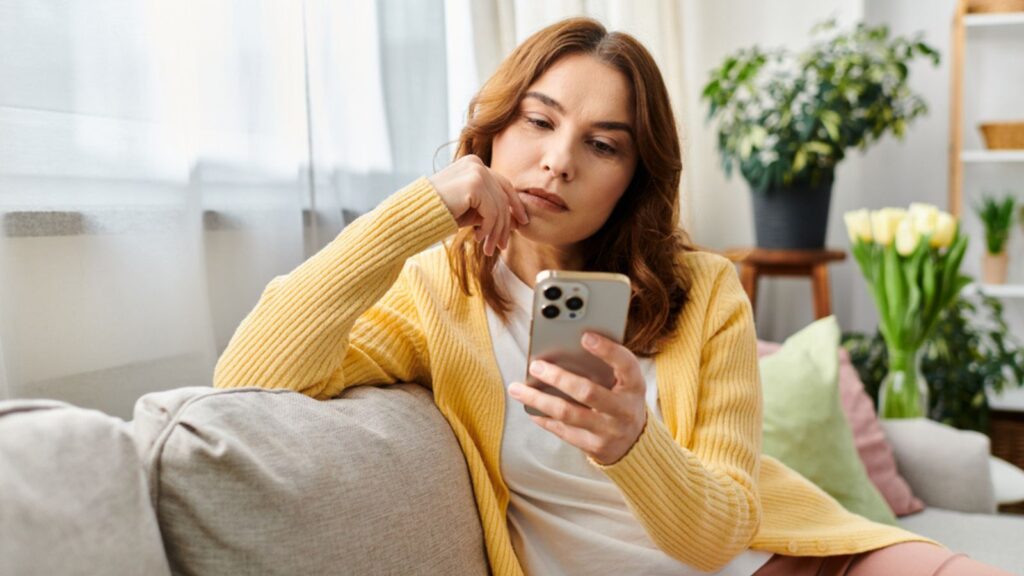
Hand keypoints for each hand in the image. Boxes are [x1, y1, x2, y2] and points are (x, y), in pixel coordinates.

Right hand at [428, 155, 528, 255]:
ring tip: (487, 248)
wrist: (412, 215)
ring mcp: (476, 171)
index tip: (521, 223)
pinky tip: (477, 238)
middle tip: (502, 246)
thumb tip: (513, 221)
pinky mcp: (474, 183)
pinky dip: (488, 229)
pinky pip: (492, 211)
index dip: (515, 205)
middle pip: (503, 197)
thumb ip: (488, 211)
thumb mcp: (468, 211)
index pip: (504, 184)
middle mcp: (476, 163)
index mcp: (473, 164)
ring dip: (495, 232)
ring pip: (499, 207)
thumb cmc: (436, 213)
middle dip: (504, 225)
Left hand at [508, 332, 647, 464]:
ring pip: (568, 414)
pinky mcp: (595, 446)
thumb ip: (605, 366)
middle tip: (536, 366)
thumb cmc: (622, 401)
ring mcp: (610, 431)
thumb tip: (565, 347)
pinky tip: (529, 407)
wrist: (635, 443)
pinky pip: (563, 431)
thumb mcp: (624, 383)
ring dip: (539, 399)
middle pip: (588, 392)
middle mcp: (624, 409)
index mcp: (634, 386)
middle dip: (558, 377)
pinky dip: (544, 418)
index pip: (625, 364)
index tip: (585, 336)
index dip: (607, 350)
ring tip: (517, 388)